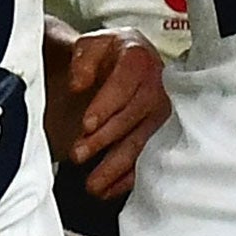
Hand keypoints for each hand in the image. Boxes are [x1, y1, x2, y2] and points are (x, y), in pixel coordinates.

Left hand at [67, 27, 168, 197]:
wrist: (121, 64)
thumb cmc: (105, 57)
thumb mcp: (88, 45)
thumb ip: (81, 60)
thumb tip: (78, 82)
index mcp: (138, 59)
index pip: (125, 83)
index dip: (106, 105)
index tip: (86, 123)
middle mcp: (155, 86)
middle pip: (133, 116)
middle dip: (104, 138)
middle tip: (78, 153)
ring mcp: (158, 114)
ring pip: (140, 142)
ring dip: (115, 165)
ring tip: (92, 183)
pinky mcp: (156, 135)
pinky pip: (145, 160)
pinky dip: (125, 179)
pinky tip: (106, 190)